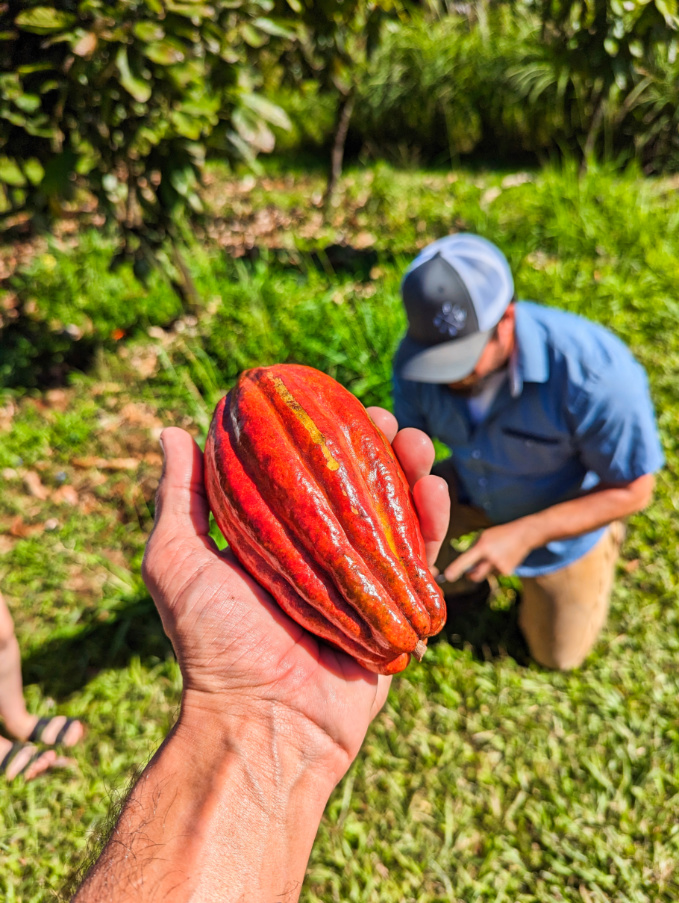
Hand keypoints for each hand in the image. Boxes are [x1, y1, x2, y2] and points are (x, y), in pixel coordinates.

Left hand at [142, 409, 449, 785]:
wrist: (262, 722)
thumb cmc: (212, 643)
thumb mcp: (177, 561)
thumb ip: (178, 499)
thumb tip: (171, 432)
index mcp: (274, 540)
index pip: (304, 474)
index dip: (320, 436)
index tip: (329, 401)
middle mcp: (319, 555)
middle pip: (354, 488)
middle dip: (372, 448)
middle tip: (382, 418)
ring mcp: (359, 581)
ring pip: (392, 515)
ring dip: (408, 474)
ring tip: (415, 443)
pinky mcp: (393, 607)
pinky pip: (420, 559)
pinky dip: (432, 522)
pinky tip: (434, 488)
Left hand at [443, 520, 533, 583]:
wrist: (523, 535)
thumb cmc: (499, 534)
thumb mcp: (483, 536)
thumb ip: (473, 549)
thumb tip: (465, 564)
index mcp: (483, 547)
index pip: (466, 560)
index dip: (456, 568)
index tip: (448, 576)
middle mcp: (491, 558)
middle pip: (475, 576)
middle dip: (470, 575)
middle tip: (468, 572)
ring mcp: (500, 567)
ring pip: (486, 573)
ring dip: (487, 567)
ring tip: (496, 554)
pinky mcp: (507, 572)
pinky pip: (495, 574)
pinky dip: (495, 568)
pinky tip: (503, 558)